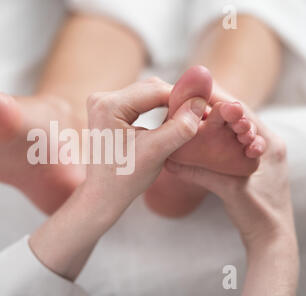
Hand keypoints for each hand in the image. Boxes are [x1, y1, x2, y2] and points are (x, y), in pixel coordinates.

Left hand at [29, 76, 207, 280]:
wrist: (103, 194)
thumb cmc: (125, 178)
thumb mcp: (156, 153)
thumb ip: (179, 128)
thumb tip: (199, 103)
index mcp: (108, 106)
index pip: (156, 91)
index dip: (184, 98)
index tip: (206, 108)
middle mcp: (101, 99)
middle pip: (150, 89)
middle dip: (176, 100)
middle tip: (199, 114)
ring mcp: (102, 103)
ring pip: (146, 94)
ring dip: (167, 104)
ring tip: (187, 118)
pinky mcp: (106, 109)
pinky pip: (138, 101)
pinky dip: (156, 109)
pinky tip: (170, 121)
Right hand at [165, 99, 298, 295]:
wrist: (272, 239)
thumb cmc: (259, 214)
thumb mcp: (227, 189)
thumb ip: (198, 172)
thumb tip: (168, 161)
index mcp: (269, 142)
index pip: (242, 110)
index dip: (217, 100)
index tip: (195, 94)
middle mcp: (269, 142)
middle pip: (239, 116)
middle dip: (214, 110)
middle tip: (189, 105)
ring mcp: (263, 152)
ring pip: (235, 129)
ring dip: (216, 124)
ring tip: (194, 120)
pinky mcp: (255, 162)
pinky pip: (234, 142)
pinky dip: (219, 138)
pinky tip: (204, 140)